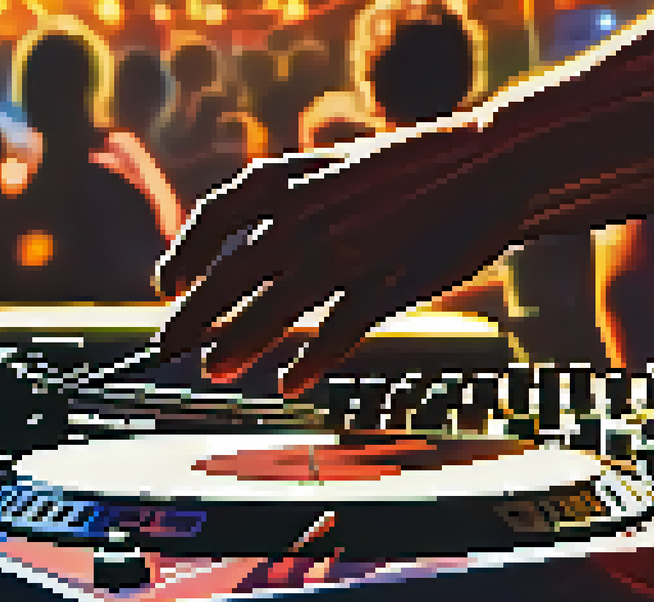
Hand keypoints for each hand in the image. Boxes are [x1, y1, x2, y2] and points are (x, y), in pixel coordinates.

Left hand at [156, 121, 524, 397]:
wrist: (487, 166)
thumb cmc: (410, 170)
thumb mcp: (338, 166)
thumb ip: (290, 196)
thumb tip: (243, 239)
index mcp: (291, 179)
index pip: (215, 218)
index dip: (183, 254)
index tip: (169, 284)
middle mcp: (306, 216)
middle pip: (230, 276)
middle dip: (193, 318)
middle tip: (166, 347)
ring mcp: (343, 253)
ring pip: (272, 312)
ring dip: (236, 346)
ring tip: (214, 370)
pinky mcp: (384, 285)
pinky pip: (334, 334)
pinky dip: (308, 364)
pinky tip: (289, 384)